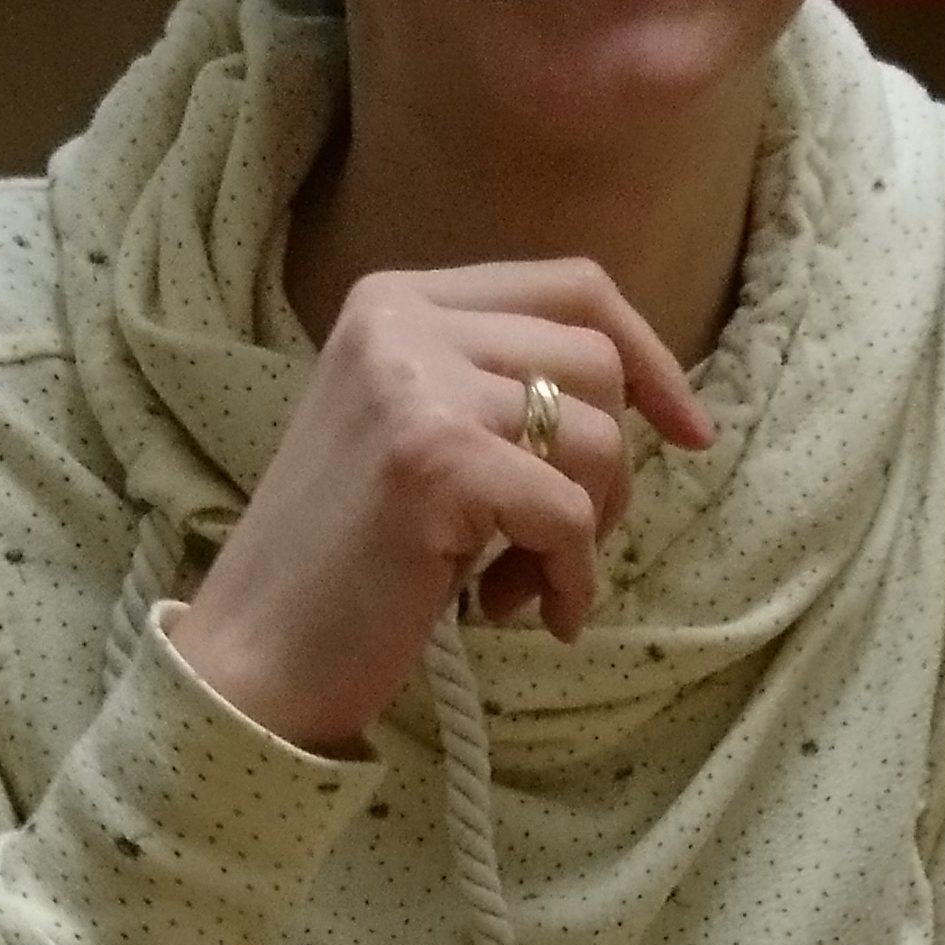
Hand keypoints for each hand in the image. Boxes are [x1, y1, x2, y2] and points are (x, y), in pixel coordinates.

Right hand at [172, 262, 713, 759]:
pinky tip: (526, 614)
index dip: (648, 356)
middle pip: (595, 360)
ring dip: (586, 531)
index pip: (572, 286)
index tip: (690, 433)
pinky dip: (571, 578)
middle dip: (611, 467)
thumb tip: (647, 393)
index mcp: (397, 300)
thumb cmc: (347, 565)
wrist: (254, 657)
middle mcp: (401, 322)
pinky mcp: (433, 461)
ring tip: (521, 585)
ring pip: (596, 436)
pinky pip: (569, 512)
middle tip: (561, 543)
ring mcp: (414, 385)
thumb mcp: (419, 436)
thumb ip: (498, 388)